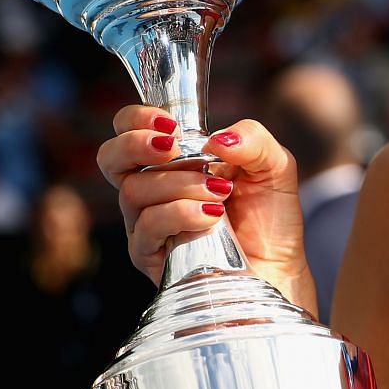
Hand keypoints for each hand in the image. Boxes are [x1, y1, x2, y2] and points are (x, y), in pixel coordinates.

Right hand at [98, 106, 311, 299]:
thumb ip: (252, 139)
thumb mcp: (274, 165)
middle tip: (170, 147)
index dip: (137, 120)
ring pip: (134, 191)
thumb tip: (216, 139)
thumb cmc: (270, 217)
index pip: (128, 130)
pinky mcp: (150, 255)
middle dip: (135, 145)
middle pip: (110, 158)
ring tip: (220, 194)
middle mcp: (152, 190)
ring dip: (179, 184)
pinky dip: (181, 213)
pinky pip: (149, 226)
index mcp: (172, 161)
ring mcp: (147, 223)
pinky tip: (212, 216)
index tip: (169, 125)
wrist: (279, 268)